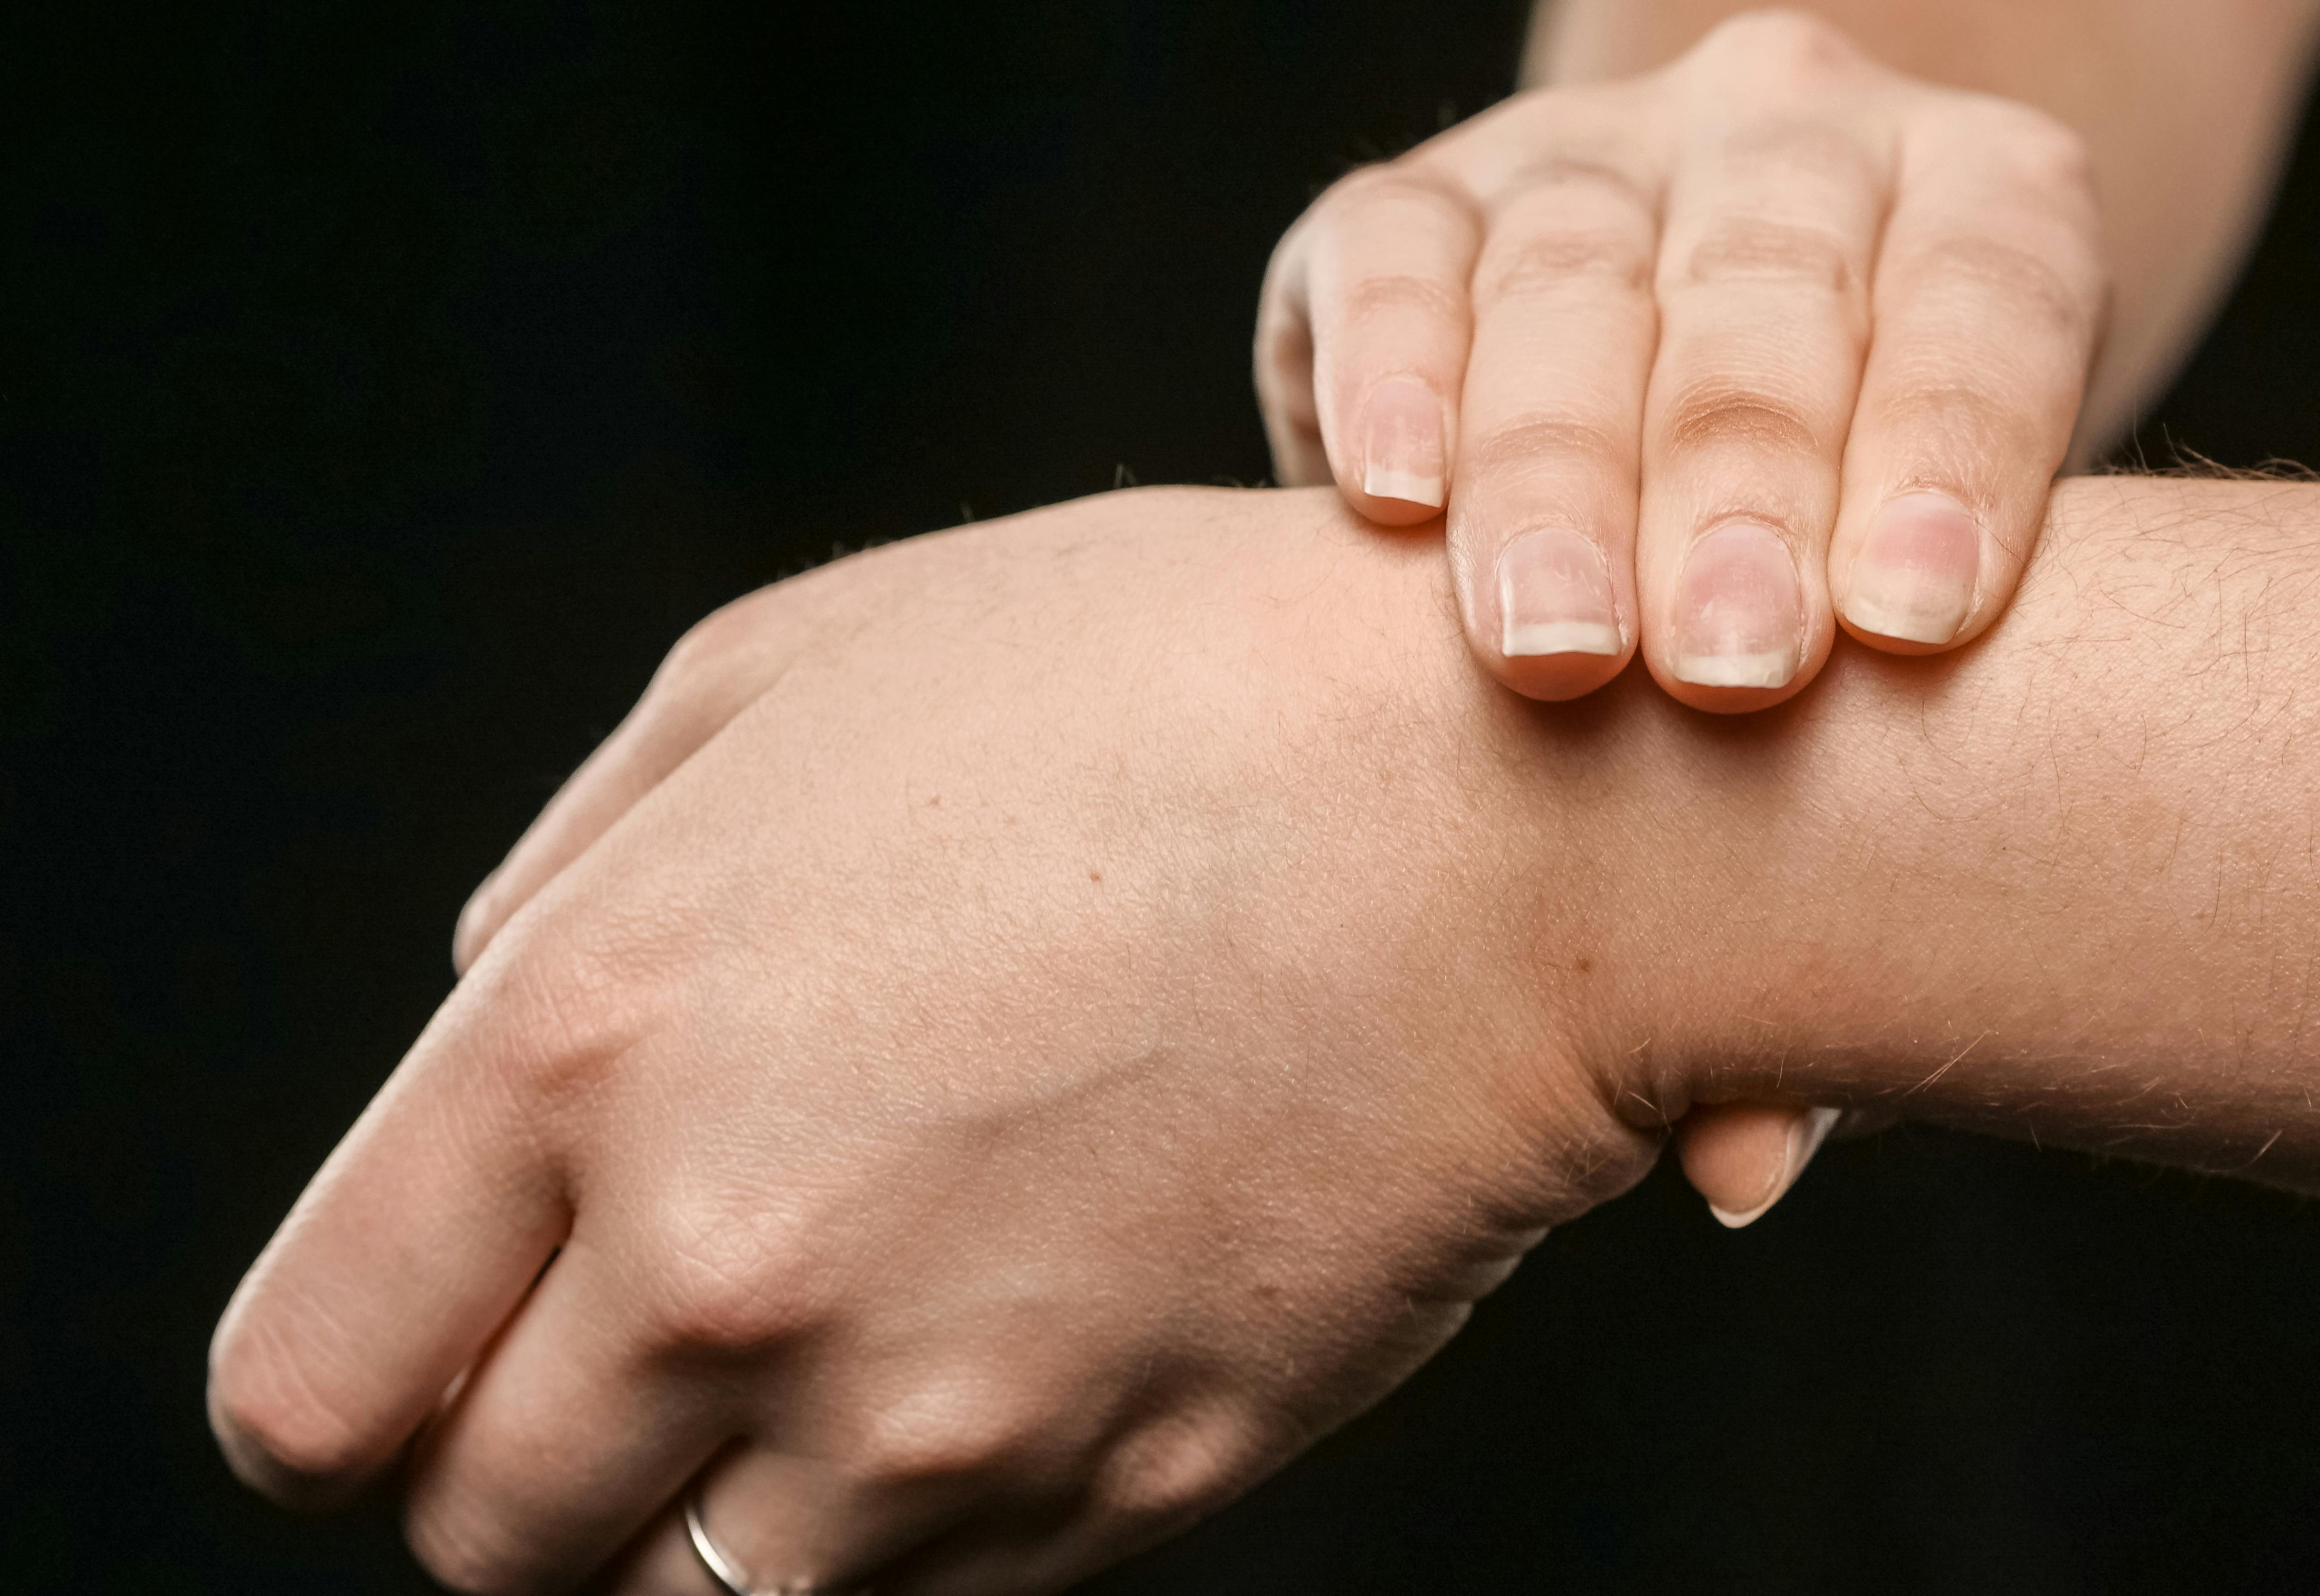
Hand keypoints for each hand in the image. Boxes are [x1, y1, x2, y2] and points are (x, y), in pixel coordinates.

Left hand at [210, 490, 1675, 1593]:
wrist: (1521, 811)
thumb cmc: (1170, 690)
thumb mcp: (800, 671)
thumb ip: (578, 873)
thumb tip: (483, 1022)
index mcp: (595, 1041)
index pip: (312, 1392)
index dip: (352, 1390)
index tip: (431, 1356)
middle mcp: (730, 1264)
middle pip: (492, 1543)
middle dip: (537, 1460)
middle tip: (655, 1334)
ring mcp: (940, 1410)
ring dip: (738, 1501)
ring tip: (875, 1318)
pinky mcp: (1125, 1485)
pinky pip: (938, 1592)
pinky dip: (937, 1499)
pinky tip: (1032, 1314)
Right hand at [1255, 10, 2103, 709]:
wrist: (1691, 427)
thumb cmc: (1859, 525)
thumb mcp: (1946, 523)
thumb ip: (1944, 585)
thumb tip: (1941, 765)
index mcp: (1979, 182)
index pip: (1983, 292)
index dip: (1952, 446)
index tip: (1915, 622)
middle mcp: (1787, 131)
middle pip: (1763, 294)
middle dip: (1740, 489)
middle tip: (1730, 671)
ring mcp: (1590, 148)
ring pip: (1568, 283)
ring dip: (1559, 475)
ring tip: (1559, 646)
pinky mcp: (1413, 196)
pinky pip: (1391, 255)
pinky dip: (1391, 370)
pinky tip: (1396, 496)